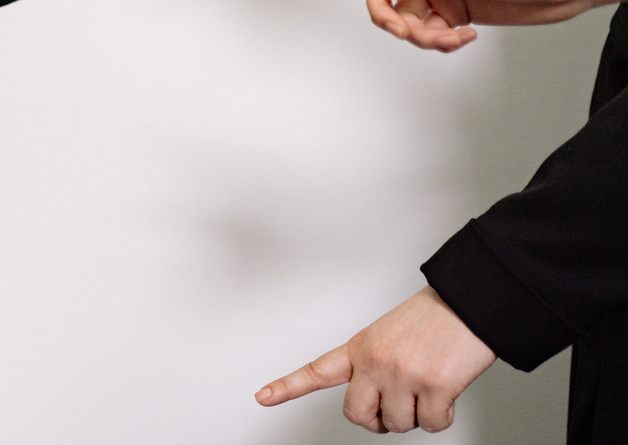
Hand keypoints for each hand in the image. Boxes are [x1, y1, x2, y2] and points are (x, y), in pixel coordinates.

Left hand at [257, 287, 495, 432]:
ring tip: (428, 386)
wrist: (467, 304)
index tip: (263, 397)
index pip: (317, 370)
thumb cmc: (432, 320)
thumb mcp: (389, 335)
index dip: (288, 387)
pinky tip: (446, 393)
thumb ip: (375, 366)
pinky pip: (432, 425)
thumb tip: (381, 404)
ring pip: (397, 424)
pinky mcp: (433, 387)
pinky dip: (442, 417)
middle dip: (376, 419)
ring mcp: (401, 375)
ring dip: (416, 415)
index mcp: (360, 347)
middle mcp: (374, 362)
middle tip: (394, 408)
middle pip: (356, 415)